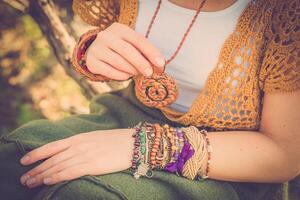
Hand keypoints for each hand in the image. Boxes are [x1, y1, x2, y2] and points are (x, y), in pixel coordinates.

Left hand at [19, 129, 134, 187]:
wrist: (134, 142)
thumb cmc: (117, 140)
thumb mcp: (95, 137)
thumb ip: (82, 143)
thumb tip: (70, 151)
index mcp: (79, 137)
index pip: (52, 146)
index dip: (36, 154)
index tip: (24, 161)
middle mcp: (79, 145)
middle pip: (52, 158)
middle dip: (36, 169)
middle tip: (23, 179)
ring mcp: (85, 155)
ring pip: (58, 166)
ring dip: (42, 175)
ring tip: (29, 183)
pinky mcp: (93, 165)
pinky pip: (71, 172)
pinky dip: (57, 176)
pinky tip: (47, 181)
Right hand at [86, 22, 164, 79]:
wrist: (96, 51)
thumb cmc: (120, 48)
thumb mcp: (131, 44)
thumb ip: (143, 52)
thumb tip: (158, 65)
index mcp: (119, 29)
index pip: (138, 40)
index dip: (151, 52)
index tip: (161, 64)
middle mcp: (106, 36)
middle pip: (127, 51)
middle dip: (141, 63)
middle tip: (150, 73)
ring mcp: (97, 48)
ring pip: (118, 62)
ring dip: (132, 70)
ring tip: (137, 73)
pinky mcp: (92, 62)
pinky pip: (110, 72)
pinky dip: (122, 76)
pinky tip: (127, 75)